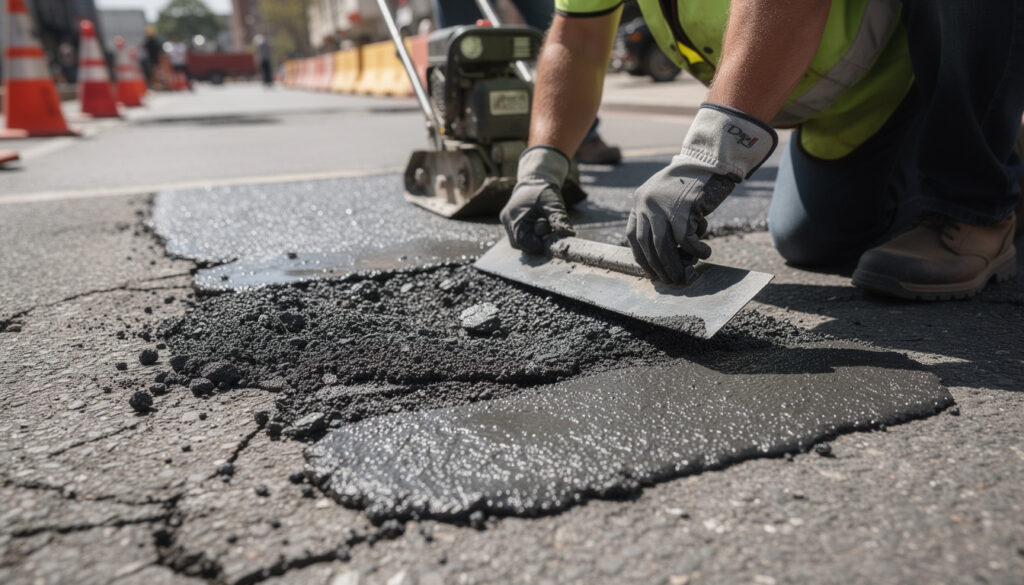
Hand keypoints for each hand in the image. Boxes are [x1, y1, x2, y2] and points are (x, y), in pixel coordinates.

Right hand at [500, 146, 574, 253]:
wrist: (535, 178)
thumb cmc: (544, 191)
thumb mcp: (553, 204)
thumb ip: (559, 220)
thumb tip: (568, 235)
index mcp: (514, 217)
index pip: (523, 242)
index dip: (538, 245)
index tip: (551, 242)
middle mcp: (507, 221)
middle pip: (519, 244)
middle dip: (535, 243)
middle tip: (549, 233)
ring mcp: (506, 221)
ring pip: (518, 241)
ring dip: (532, 239)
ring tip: (544, 226)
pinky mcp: (509, 221)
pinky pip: (518, 234)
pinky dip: (529, 234)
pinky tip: (538, 224)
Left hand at [626, 103, 776, 282]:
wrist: (711, 162)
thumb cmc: (692, 186)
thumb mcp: (667, 200)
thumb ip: (661, 221)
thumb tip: (663, 258)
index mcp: (640, 201)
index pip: (633, 236)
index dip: (642, 257)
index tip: (653, 271)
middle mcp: (647, 203)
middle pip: (647, 244)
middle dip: (659, 267)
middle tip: (673, 279)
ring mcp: (664, 204)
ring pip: (663, 246)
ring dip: (675, 265)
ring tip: (687, 273)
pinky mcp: (684, 206)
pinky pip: (686, 239)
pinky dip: (695, 250)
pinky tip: (705, 252)